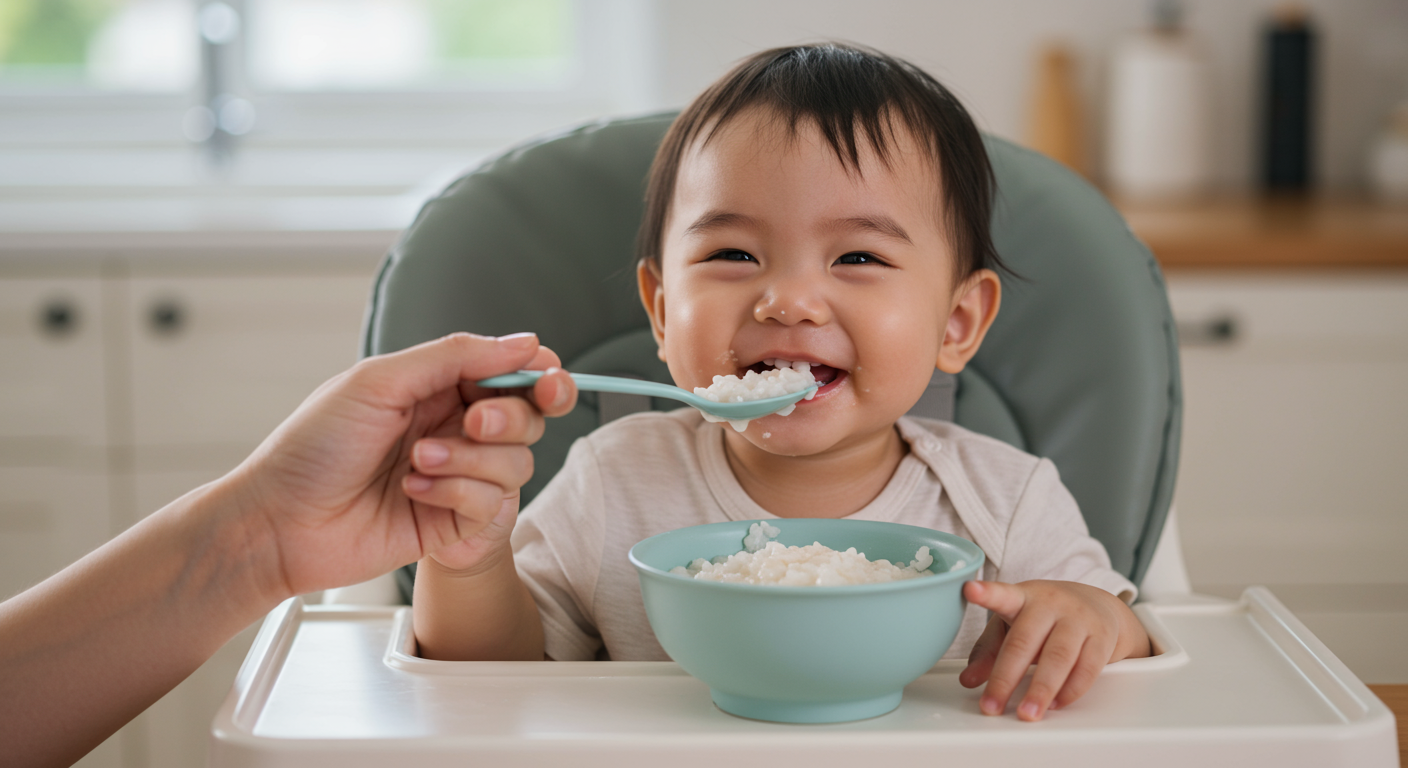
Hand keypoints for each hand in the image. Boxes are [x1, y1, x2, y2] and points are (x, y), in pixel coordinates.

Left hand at [228, 332, 575, 601]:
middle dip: (509, 417)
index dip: (538, 373)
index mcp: (437, 387)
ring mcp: (457, 476)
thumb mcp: (380, 381)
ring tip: (417, 462)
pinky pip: (492, 503)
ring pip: (516, 462)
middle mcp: (454, 429)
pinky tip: (412, 491)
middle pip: (526, 417)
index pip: (509, 374)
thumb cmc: (313, 446)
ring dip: (469, 459)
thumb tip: (523, 343)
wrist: (280, 521)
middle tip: (473, 421)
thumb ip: (456, 356)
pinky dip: (455, 493)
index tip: (547, 376)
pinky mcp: (455, 521)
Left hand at [958, 580, 1149, 720]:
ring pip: (1058, 657)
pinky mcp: (1102, 638)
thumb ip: (988, 650)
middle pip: (1025, 641)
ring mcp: (1079, 619)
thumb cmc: (1046, 616)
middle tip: (991, 705)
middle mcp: (1051, 604)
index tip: (970, 590)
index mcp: (1023, 597)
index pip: (1003, 595)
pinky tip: (1055, 704)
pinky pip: (1087, 668)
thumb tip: (968, 680)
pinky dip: (1070, 690)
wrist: (1098, 605)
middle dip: (1005, 678)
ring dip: (1041, 690)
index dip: (986, 593)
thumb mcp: (1013, 623)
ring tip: (1027, 713)